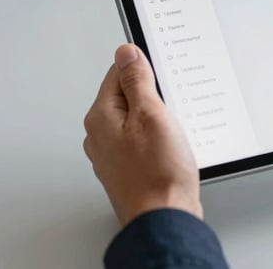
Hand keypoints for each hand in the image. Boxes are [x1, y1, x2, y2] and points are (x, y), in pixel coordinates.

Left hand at [83, 44, 201, 225]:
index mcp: (101, 117)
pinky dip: (158, 140)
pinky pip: (142, 140)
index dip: (144, 70)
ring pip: (136, 120)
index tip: (162, 76)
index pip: (117, 73)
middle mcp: (100, 135)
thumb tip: (126, 53)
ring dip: (157, 120)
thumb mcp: (152, 115)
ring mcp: (113, 154)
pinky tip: (171, 150)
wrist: (164, 219)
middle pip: (127, 96)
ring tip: (172, 134)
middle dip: (152, 97)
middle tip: (170, 110)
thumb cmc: (158, 175)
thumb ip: (137, 81)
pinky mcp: (128, 167)